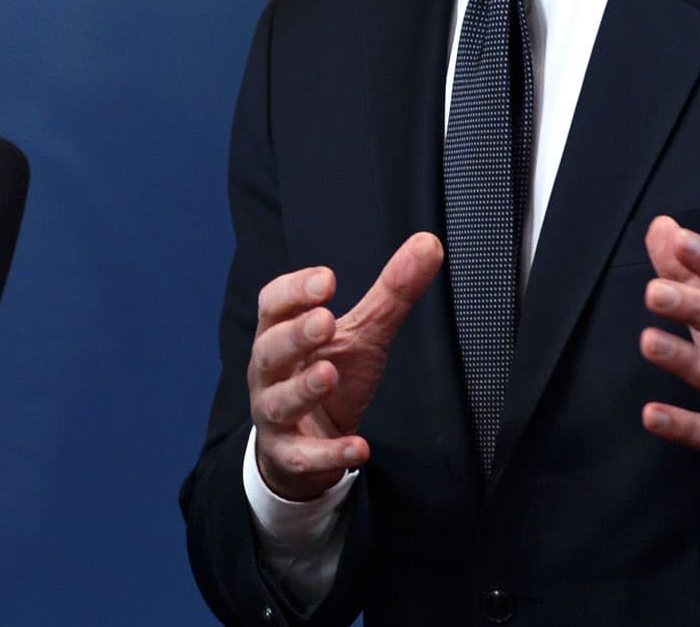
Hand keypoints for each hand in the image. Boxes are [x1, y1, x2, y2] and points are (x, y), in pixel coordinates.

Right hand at [249, 232, 443, 501]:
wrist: (305, 447)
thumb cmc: (329, 377)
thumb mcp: (363, 334)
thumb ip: (391, 292)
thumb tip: (430, 243)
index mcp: (281, 333)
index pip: (274, 304)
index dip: (295, 291)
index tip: (328, 279)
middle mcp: (269, 372)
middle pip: (269, 349)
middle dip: (295, 334)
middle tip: (325, 321)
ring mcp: (275, 415)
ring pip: (278, 401)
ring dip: (303, 387)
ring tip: (329, 374)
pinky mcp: (289, 456)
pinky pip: (303, 456)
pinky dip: (328, 453)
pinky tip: (359, 448)